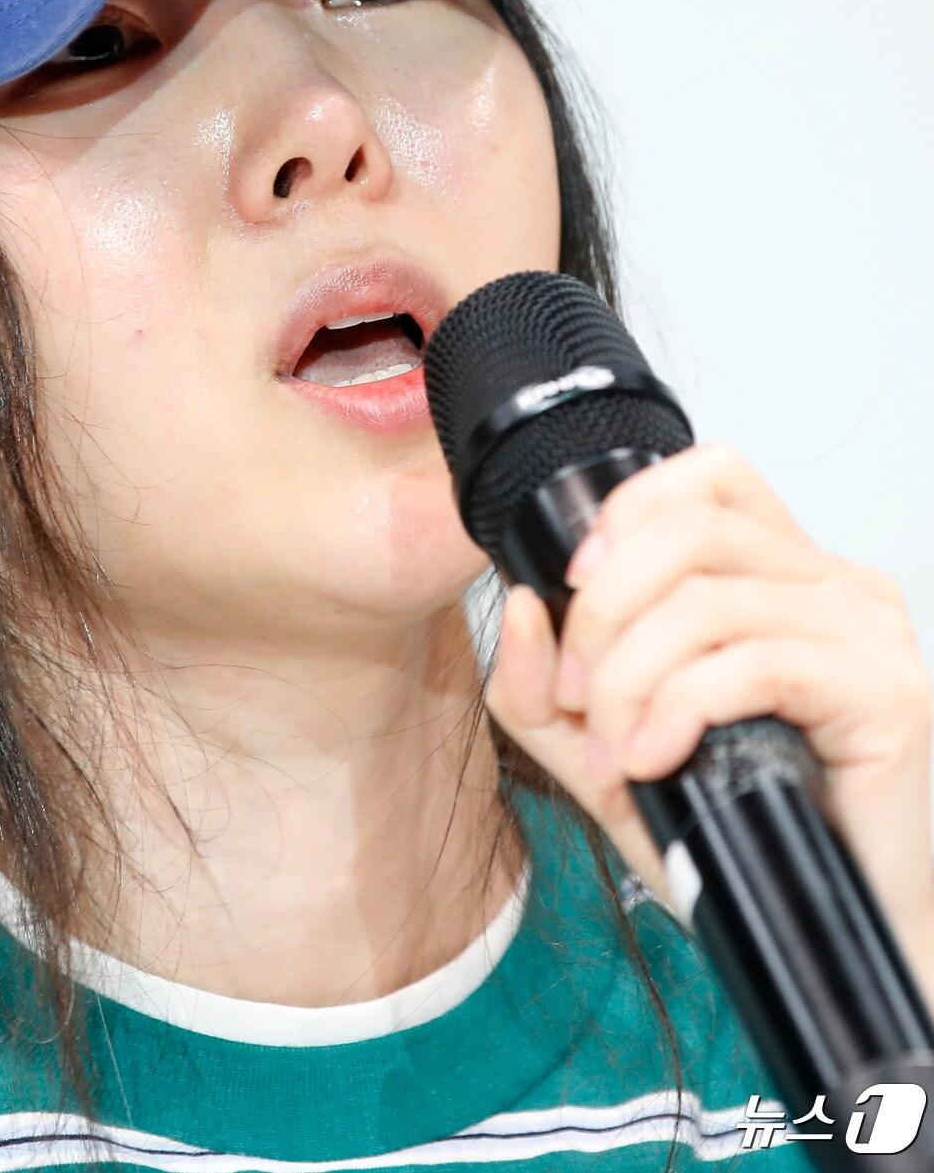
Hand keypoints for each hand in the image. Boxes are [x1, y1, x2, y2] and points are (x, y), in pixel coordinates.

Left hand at [486, 441, 933, 974]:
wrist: (832, 934)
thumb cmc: (738, 835)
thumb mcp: (608, 755)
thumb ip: (544, 690)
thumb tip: (522, 606)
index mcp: (782, 576)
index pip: (708, 476)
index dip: (626, 513)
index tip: (573, 588)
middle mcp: (834, 586)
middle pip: (688, 533)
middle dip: (602, 614)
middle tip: (576, 697)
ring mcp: (868, 634)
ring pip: (706, 601)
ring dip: (628, 678)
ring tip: (615, 749)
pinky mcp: (888, 693)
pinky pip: (753, 664)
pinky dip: (678, 709)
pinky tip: (654, 760)